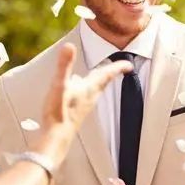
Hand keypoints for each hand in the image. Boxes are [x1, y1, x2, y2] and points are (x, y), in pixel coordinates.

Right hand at [35, 44, 132, 162]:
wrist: (56, 138)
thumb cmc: (59, 112)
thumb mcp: (59, 84)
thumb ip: (64, 65)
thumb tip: (69, 46)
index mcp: (89, 88)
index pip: (107, 74)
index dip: (118, 67)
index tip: (129, 65)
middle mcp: (90, 97)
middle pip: (103, 81)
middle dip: (109, 73)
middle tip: (118, 68)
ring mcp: (84, 106)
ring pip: (94, 89)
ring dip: (98, 81)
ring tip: (99, 75)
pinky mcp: (76, 112)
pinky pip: (84, 97)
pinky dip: (85, 89)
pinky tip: (76, 91)